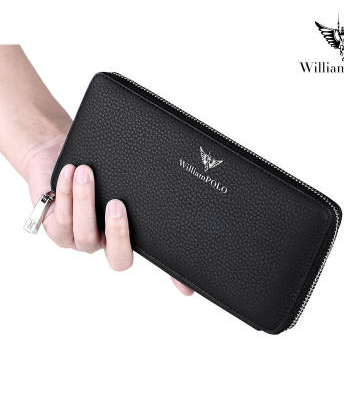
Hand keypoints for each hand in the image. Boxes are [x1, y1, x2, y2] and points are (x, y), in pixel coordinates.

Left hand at [25, 134, 192, 294]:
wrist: (57, 156)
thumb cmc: (94, 169)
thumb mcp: (121, 178)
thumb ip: (141, 188)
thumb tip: (183, 174)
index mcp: (125, 234)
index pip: (155, 258)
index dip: (171, 277)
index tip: (187, 289)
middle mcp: (104, 243)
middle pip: (118, 259)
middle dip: (118, 233)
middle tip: (118, 204)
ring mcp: (79, 239)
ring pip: (84, 234)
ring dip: (85, 201)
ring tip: (85, 172)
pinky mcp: (54, 228)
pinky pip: (60, 219)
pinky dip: (65, 194)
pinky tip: (70, 172)